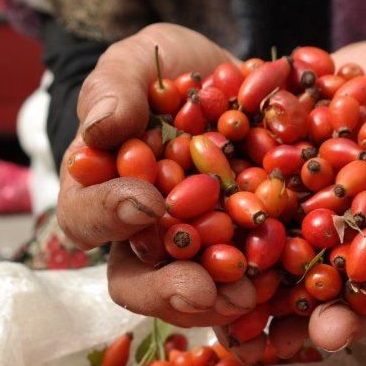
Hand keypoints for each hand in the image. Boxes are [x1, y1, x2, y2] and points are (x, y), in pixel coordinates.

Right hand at [56, 24, 256, 329]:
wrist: (234, 84)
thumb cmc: (169, 73)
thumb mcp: (139, 62)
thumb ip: (116, 86)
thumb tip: (103, 127)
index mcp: (99, 193)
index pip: (85, 217)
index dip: (111, 216)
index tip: (148, 204)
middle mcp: (139, 236)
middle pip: (134, 281)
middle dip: (165, 290)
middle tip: (198, 289)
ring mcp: (190, 255)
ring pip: (189, 298)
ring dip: (217, 303)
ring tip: (247, 296)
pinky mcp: (238, 258)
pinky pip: (243, 290)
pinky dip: (262, 294)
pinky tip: (280, 290)